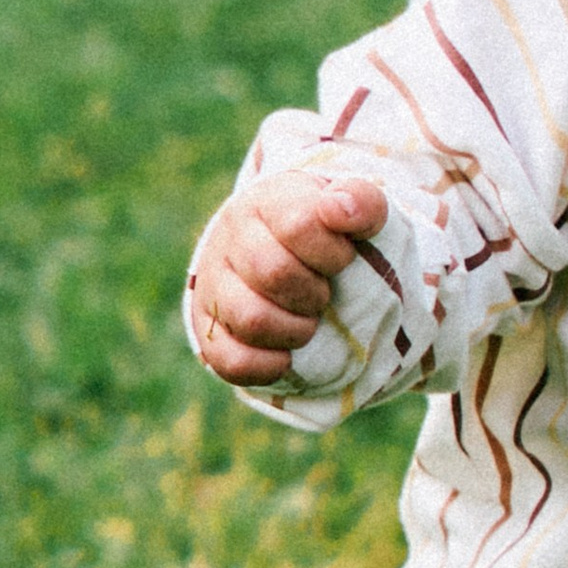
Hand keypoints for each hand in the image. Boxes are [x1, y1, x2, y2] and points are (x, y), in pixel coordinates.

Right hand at [190, 170, 387, 387]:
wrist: (276, 247)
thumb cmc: (320, 229)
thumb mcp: (344, 205)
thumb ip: (361, 201)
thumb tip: (341, 211)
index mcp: (266, 202)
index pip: (299, 225)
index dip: (334, 253)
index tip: (343, 258)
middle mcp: (230, 238)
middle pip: (273, 273)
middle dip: (314, 293)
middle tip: (323, 294)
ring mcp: (212, 283)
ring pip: (251, 319)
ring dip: (295, 330)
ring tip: (308, 322)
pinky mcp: (206, 326)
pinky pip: (230, 359)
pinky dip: (267, 366)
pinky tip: (287, 356)